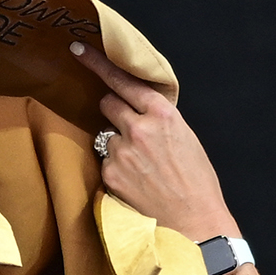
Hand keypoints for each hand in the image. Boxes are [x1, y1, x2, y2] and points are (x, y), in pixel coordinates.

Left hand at [70, 41, 241, 244]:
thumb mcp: (186, 137)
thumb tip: (138, 108)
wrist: (195, 223)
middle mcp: (139, 128)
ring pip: (107, 135)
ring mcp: (122, 152)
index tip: (79, 51)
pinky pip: (106, 161)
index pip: (123, 81)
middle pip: (109, 103)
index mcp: (163, 114)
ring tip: (142, 167)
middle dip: (115, 111)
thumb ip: (160, 118)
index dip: (99, 64)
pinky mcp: (110, 174)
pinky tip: (136, 182)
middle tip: (132, 130)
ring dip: (118, 144)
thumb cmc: (196, 182)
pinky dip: (116, 168)